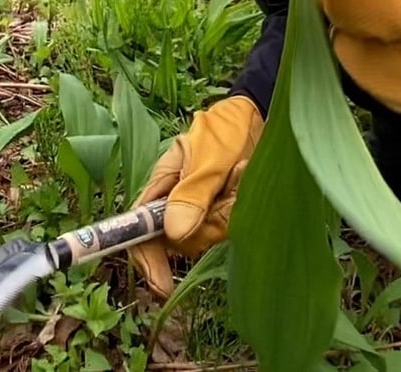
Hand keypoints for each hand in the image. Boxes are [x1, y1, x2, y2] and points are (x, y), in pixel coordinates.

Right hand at [130, 95, 262, 297]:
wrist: (260, 116)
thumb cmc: (227, 129)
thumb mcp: (210, 156)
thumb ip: (193, 192)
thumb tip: (173, 234)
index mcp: (161, 185)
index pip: (141, 230)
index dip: (147, 259)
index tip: (162, 284)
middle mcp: (176, 202)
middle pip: (181, 240)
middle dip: (207, 223)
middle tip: (229, 187)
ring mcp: (200, 209)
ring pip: (208, 235)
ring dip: (228, 210)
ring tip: (238, 175)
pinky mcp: (222, 212)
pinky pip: (228, 228)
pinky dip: (239, 209)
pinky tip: (244, 184)